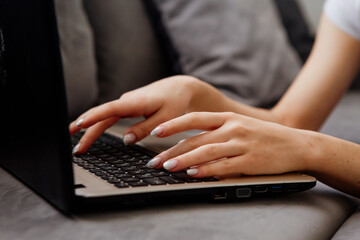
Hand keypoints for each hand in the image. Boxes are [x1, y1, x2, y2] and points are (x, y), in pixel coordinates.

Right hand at [69, 76, 225, 153]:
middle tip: (76, 149)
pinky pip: (109, 115)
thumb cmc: (175, 101)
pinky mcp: (128, 106)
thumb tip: (126, 140)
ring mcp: (126, 103)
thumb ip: (145, 128)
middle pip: (102, 116)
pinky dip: (98, 124)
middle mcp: (126, 101)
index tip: (77, 126)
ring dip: (90, 129)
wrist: (180, 88)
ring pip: (104, 116)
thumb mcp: (165, 118)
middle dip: (86, 131)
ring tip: (79, 144)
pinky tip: (91, 132)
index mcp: (135, 102)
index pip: (109, 110)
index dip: (92, 118)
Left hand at [148, 112, 311, 177]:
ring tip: (167, 168)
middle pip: (196, 139)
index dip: (174, 124)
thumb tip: (189, 142)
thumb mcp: (241, 125)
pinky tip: (193, 174)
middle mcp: (233, 128)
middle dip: (172, 150)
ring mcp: (242, 144)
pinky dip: (206, 170)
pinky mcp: (250, 161)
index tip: (156, 131)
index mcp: (229, 118)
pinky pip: (223, 167)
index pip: (195, 118)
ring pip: (206, 152)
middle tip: (155, 160)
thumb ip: (217, 130)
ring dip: (184, 160)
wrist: (296, 144)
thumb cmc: (265, 136)